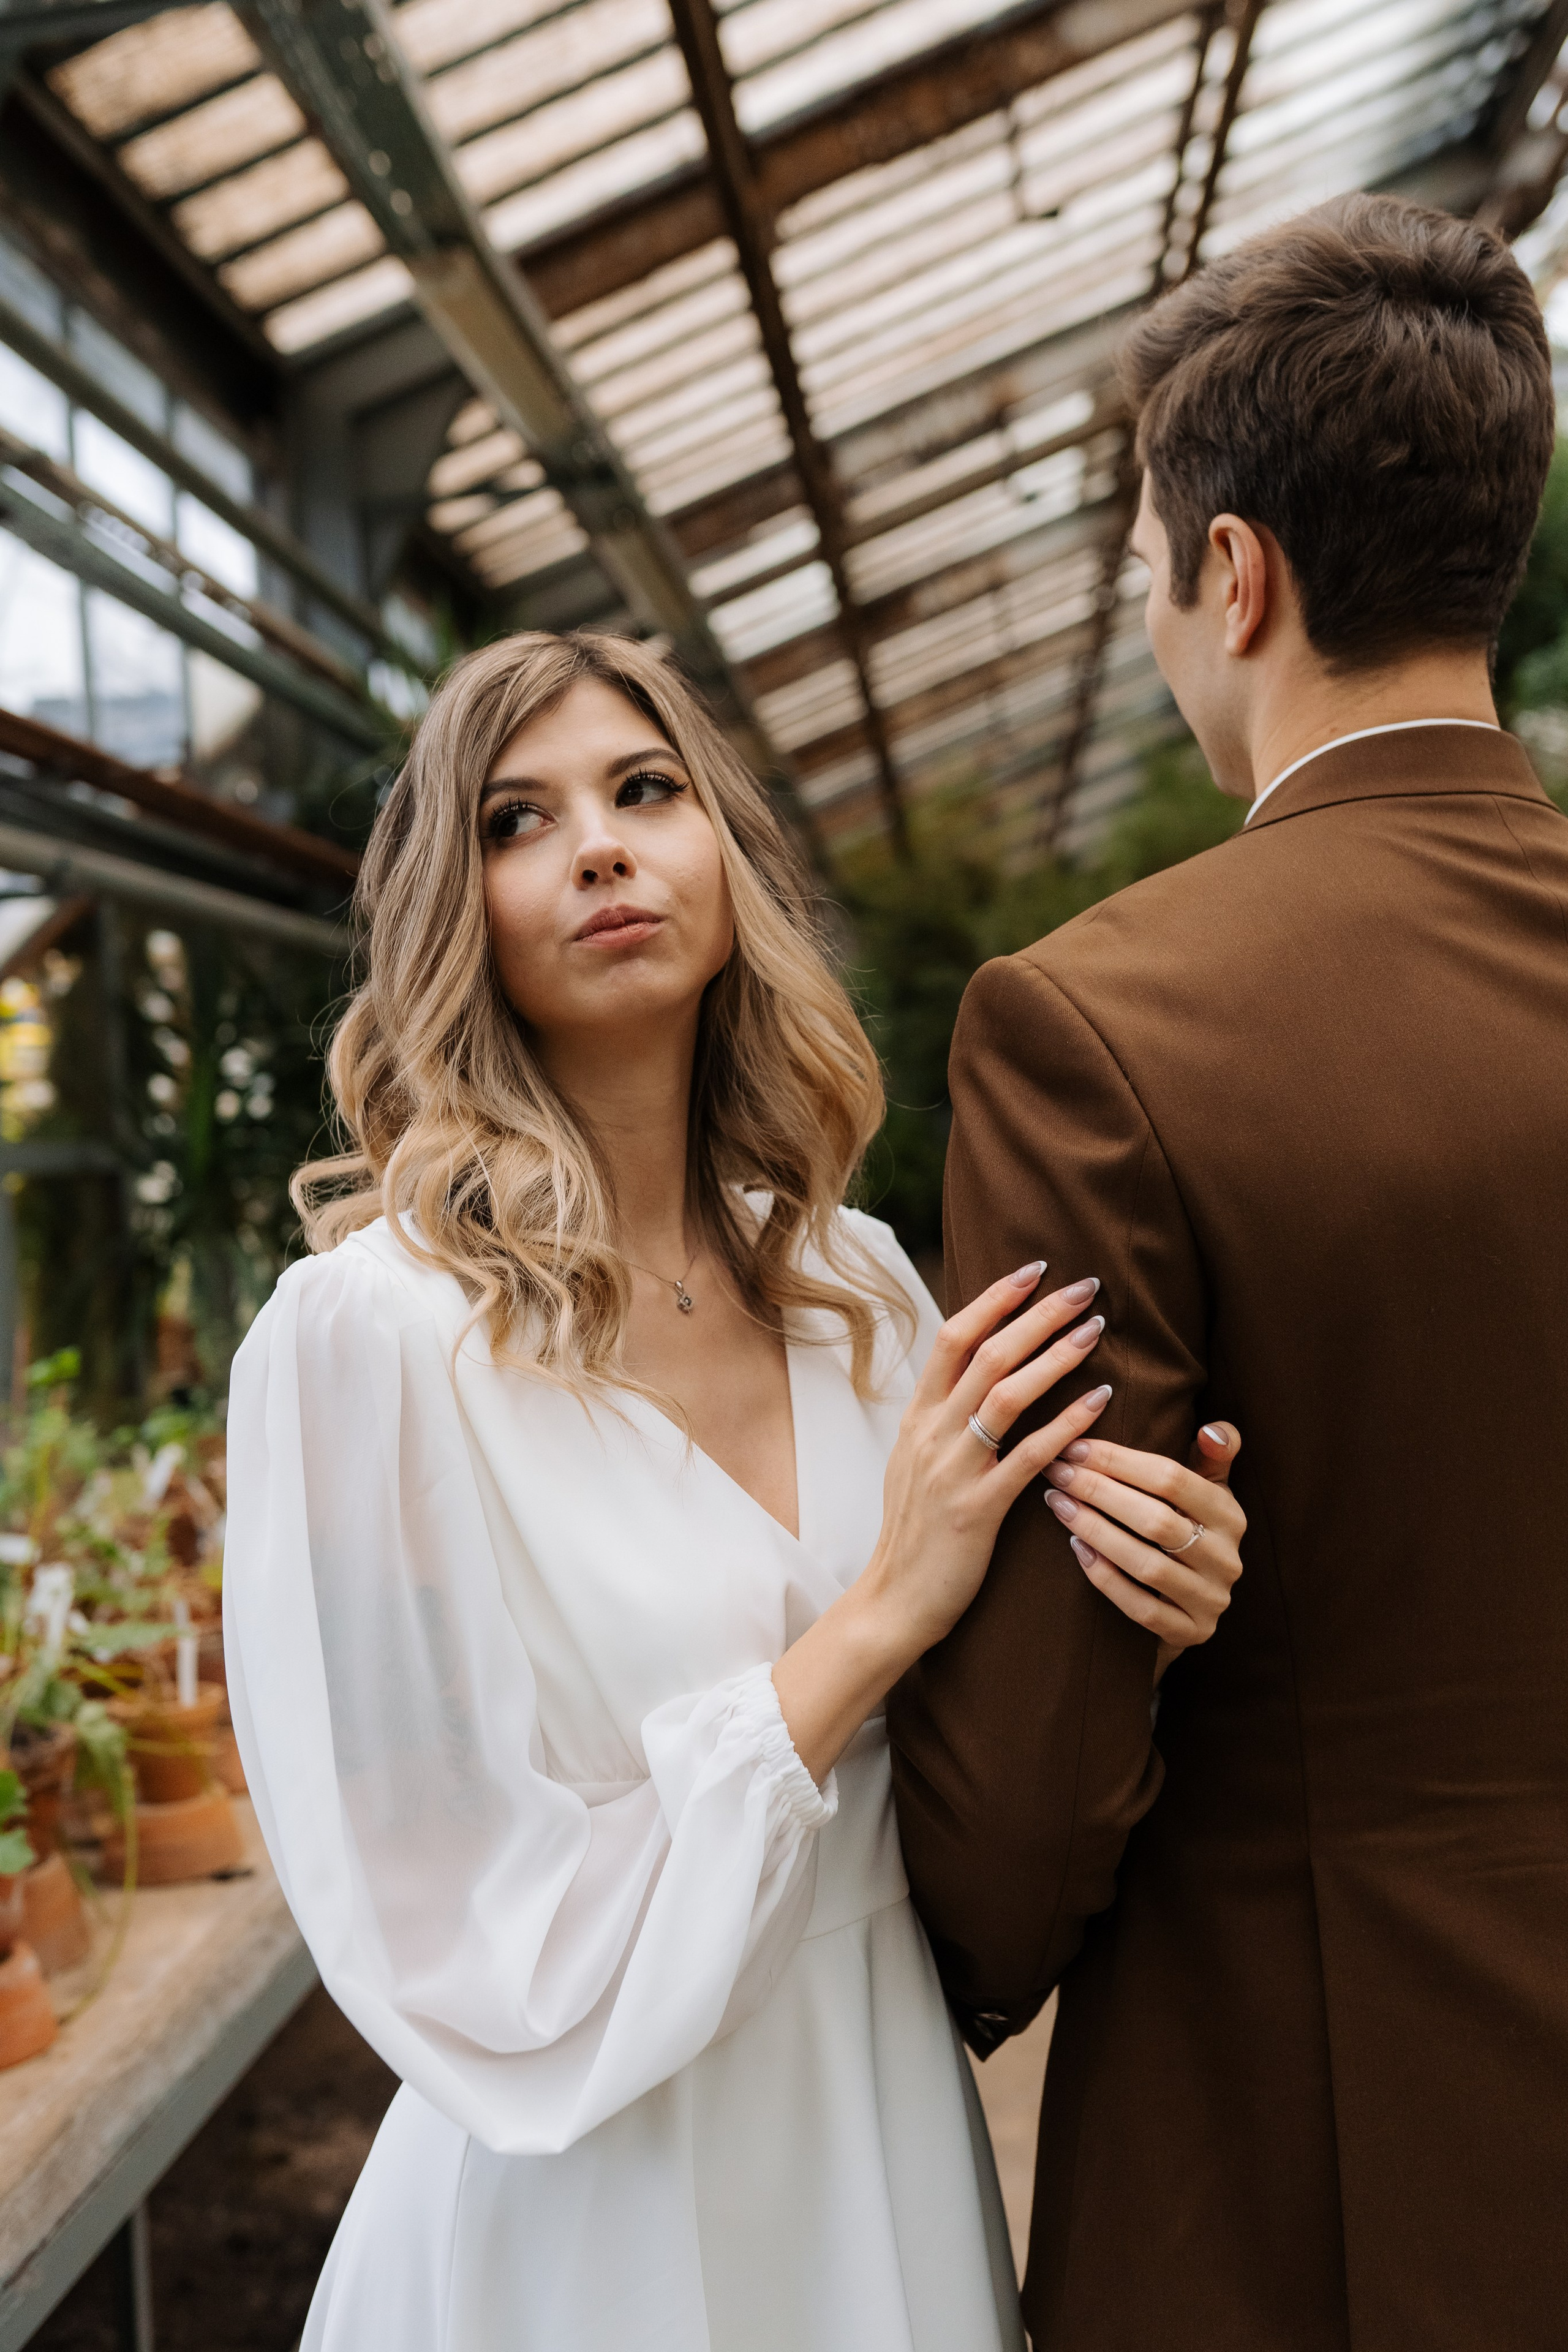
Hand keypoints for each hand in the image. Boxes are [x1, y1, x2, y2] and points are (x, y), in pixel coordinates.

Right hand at [773, 1258, 1112, 1782]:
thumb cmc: (916, 1534)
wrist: (893, 1603)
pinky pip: (1028, 1457)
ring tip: (1097, 1331)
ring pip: (1007, 1395)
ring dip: (1056, 1357)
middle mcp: (930, 1435)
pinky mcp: (976, 1511)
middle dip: (1039, 1314)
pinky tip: (1101, 1402)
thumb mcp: (916, 1464)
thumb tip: (977, 1373)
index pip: (953, 1338)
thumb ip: (943, 1418)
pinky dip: (1067, 1424)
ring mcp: (951, 1471)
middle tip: (1086, 1286)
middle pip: (987, 1354)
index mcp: (916, 1419)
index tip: (1036, 1270)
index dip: (995, 1299)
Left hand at [1041, 1421, 1243, 1679]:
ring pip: (1147, 1565)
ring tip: (1058, 1504)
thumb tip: (1212, 1429)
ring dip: (1096, 1531)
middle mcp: (1227, 1559)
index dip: (1120, 1460)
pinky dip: (1106, 1579)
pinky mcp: (1191, 1633)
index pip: (1173, 1479)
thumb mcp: (1207, 1490)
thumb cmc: (1190, 1530)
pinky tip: (1077, 1550)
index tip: (1073, 1446)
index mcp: (1231, 1516)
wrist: (1191, 1607)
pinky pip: (1141, 1608)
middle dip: (1099, 1492)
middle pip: (1156, 1520)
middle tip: (1056, 1473)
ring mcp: (1210, 1600)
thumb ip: (1212, 1455)